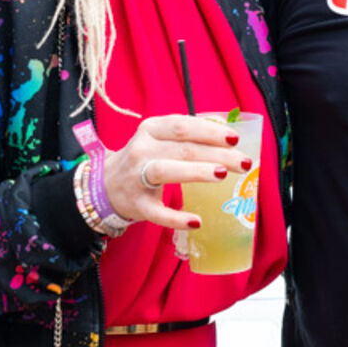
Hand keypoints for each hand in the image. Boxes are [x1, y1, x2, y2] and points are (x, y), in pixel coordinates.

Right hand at [103, 114, 250, 231]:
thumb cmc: (145, 158)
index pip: (182, 125)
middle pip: (182, 148)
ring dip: (196, 172)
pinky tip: (196, 221)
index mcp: (151, 129)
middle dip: (216, 154)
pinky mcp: (136, 205)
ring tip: (223, 174)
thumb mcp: (160, 138)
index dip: (209, 131)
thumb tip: (228, 130)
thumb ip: (189, 133)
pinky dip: (176, 218)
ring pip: (166, 171)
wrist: (104, 186)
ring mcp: (136, 177)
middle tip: (243, 162)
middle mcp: (141, 150)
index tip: (235, 139)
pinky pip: (156, 213)